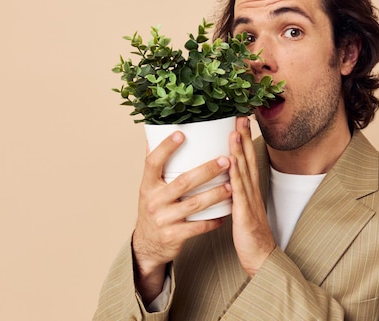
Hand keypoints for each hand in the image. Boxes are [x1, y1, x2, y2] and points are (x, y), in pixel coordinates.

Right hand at [132, 131, 231, 301]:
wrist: (147, 245)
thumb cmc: (153, 209)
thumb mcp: (148, 188)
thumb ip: (154, 164)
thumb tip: (152, 134)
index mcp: (147, 185)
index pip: (153, 162)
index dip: (166, 147)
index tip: (182, 133)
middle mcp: (154, 201)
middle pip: (183, 182)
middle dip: (206, 170)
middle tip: (225, 160)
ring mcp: (163, 219)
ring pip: (194, 205)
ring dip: (215, 194)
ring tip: (231, 186)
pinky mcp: (173, 236)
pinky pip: (197, 227)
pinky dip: (213, 220)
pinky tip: (226, 213)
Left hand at [228, 116, 275, 276]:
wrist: (261, 258)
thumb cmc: (249, 235)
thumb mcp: (241, 208)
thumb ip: (234, 192)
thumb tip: (223, 179)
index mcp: (250, 189)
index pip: (247, 159)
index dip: (244, 139)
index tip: (239, 120)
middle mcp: (252, 191)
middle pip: (249, 159)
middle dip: (245, 136)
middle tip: (241, 114)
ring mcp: (249, 201)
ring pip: (244, 171)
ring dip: (240, 150)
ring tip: (234, 130)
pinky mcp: (245, 214)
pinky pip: (239, 191)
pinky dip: (235, 174)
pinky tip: (231, 161)